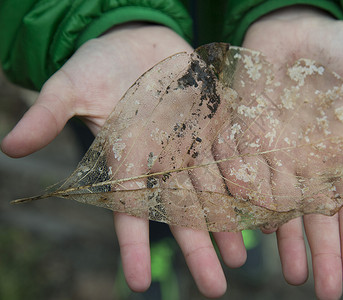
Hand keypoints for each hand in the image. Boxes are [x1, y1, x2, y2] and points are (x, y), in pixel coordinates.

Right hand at [1, 25, 245, 297]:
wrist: (139, 41)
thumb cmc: (100, 64)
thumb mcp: (71, 85)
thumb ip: (48, 114)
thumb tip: (9, 147)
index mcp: (128, 156)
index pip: (129, 208)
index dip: (134, 245)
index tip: (139, 283)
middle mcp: (163, 158)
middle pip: (181, 209)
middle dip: (197, 247)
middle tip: (214, 288)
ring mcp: (192, 142)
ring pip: (212, 190)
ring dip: (227, 223)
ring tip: (240, 258)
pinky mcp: (216, 121)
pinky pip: (235, 153)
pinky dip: (248, 179)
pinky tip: (264, 205)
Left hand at [241, 5, 342, 299]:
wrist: (298, 27)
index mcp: (340, 155)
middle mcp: (307, 161)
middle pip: (313, 215)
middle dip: (319, 252)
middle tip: (320, 289)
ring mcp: (276, 150)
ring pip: (279, 202)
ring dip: (284, 238)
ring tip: (290, 272)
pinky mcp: (247, 132)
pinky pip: (245, 169)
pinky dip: (247, 196)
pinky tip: (253, 226)